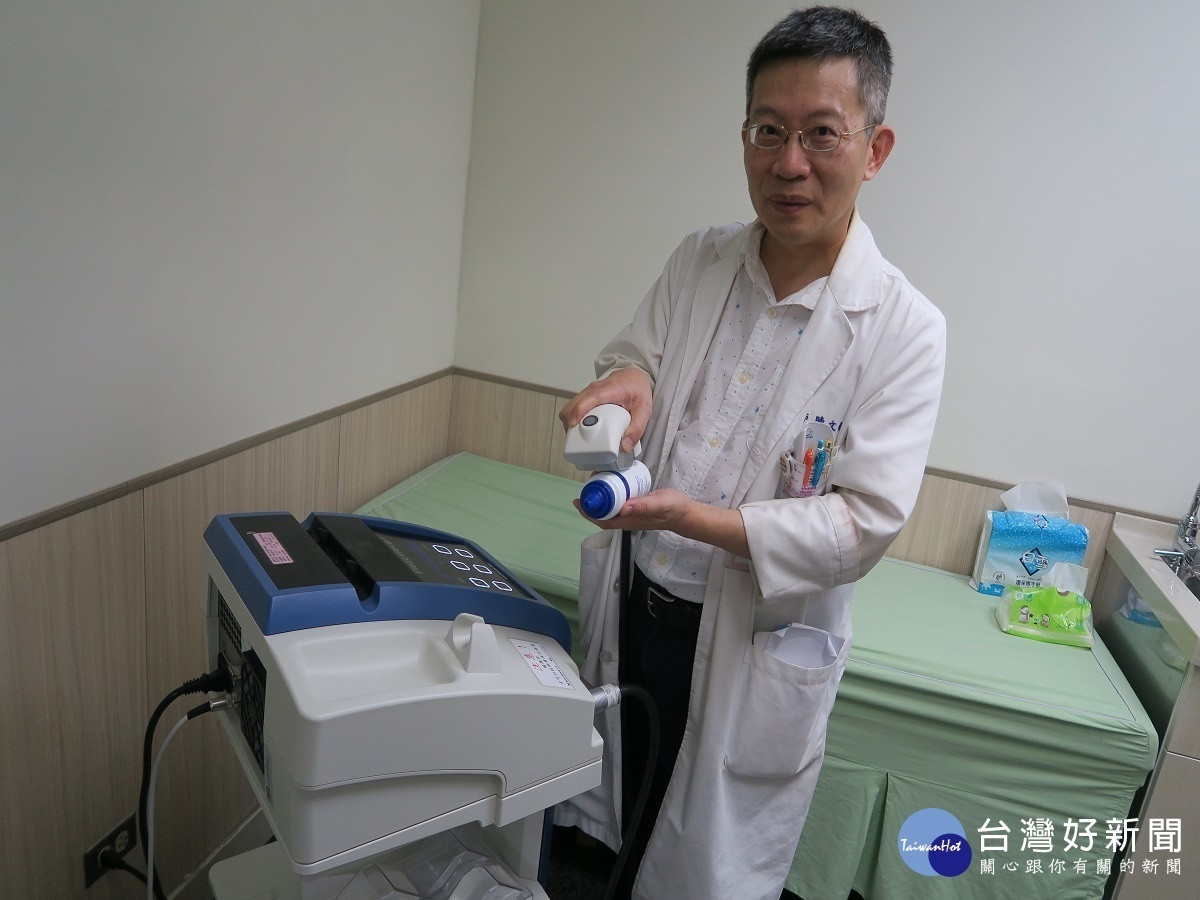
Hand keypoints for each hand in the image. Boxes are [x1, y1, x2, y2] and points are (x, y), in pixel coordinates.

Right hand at [559, 367, 652, 453]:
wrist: (633, 377)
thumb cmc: (637, 390)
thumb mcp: (644, 409)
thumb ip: (637, 429)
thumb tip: (625, 445)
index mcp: (610, 390)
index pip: (590, 397)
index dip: (579, 410)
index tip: (574, 423)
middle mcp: (594, 389)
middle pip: (573, 404)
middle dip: (572, 423)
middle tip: (582, 438)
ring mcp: (587, 393)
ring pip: (570, 408)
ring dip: (572, 423)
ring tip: (584, 436)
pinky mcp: (584, 398)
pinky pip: (573, 409)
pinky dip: (575, 421)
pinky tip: (584, 430)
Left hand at [576, 488, 750, 558]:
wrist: (686, 512)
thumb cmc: (674, 509)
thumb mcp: (660, 504)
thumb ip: (644, 505)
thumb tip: (623, 507)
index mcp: (629, 520)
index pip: (602, 520)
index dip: (588, 513)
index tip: (578, 501)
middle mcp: (627, 517)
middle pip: (602, 513)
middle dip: (592, 501)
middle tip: (587, 484)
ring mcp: (631, 512)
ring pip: (610, 506)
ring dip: (601, 496)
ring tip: (596, 480)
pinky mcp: (636, 504)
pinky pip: (619, 500)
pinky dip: (612, 491)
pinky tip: (611, 480)